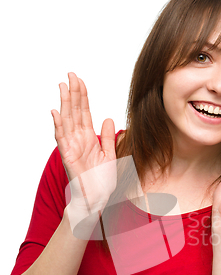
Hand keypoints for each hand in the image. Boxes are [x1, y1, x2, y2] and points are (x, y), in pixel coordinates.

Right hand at [51, 72, 116, 212]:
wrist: (97, 200)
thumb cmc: (102, 181)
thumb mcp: (110, 155)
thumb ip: (109, 137)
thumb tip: (109, 118)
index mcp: (89, 138)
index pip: (84, 112)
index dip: (82, 96)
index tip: (80, 80)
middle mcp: (78, 139)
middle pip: (75, 112)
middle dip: (73, 93)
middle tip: (71, 75)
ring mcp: (72, 147)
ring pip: (67, 120)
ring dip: (64, 103)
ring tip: (62, 86)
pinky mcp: (68, 156)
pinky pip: (61, 138)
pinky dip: (58, 125)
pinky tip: (55, 111)